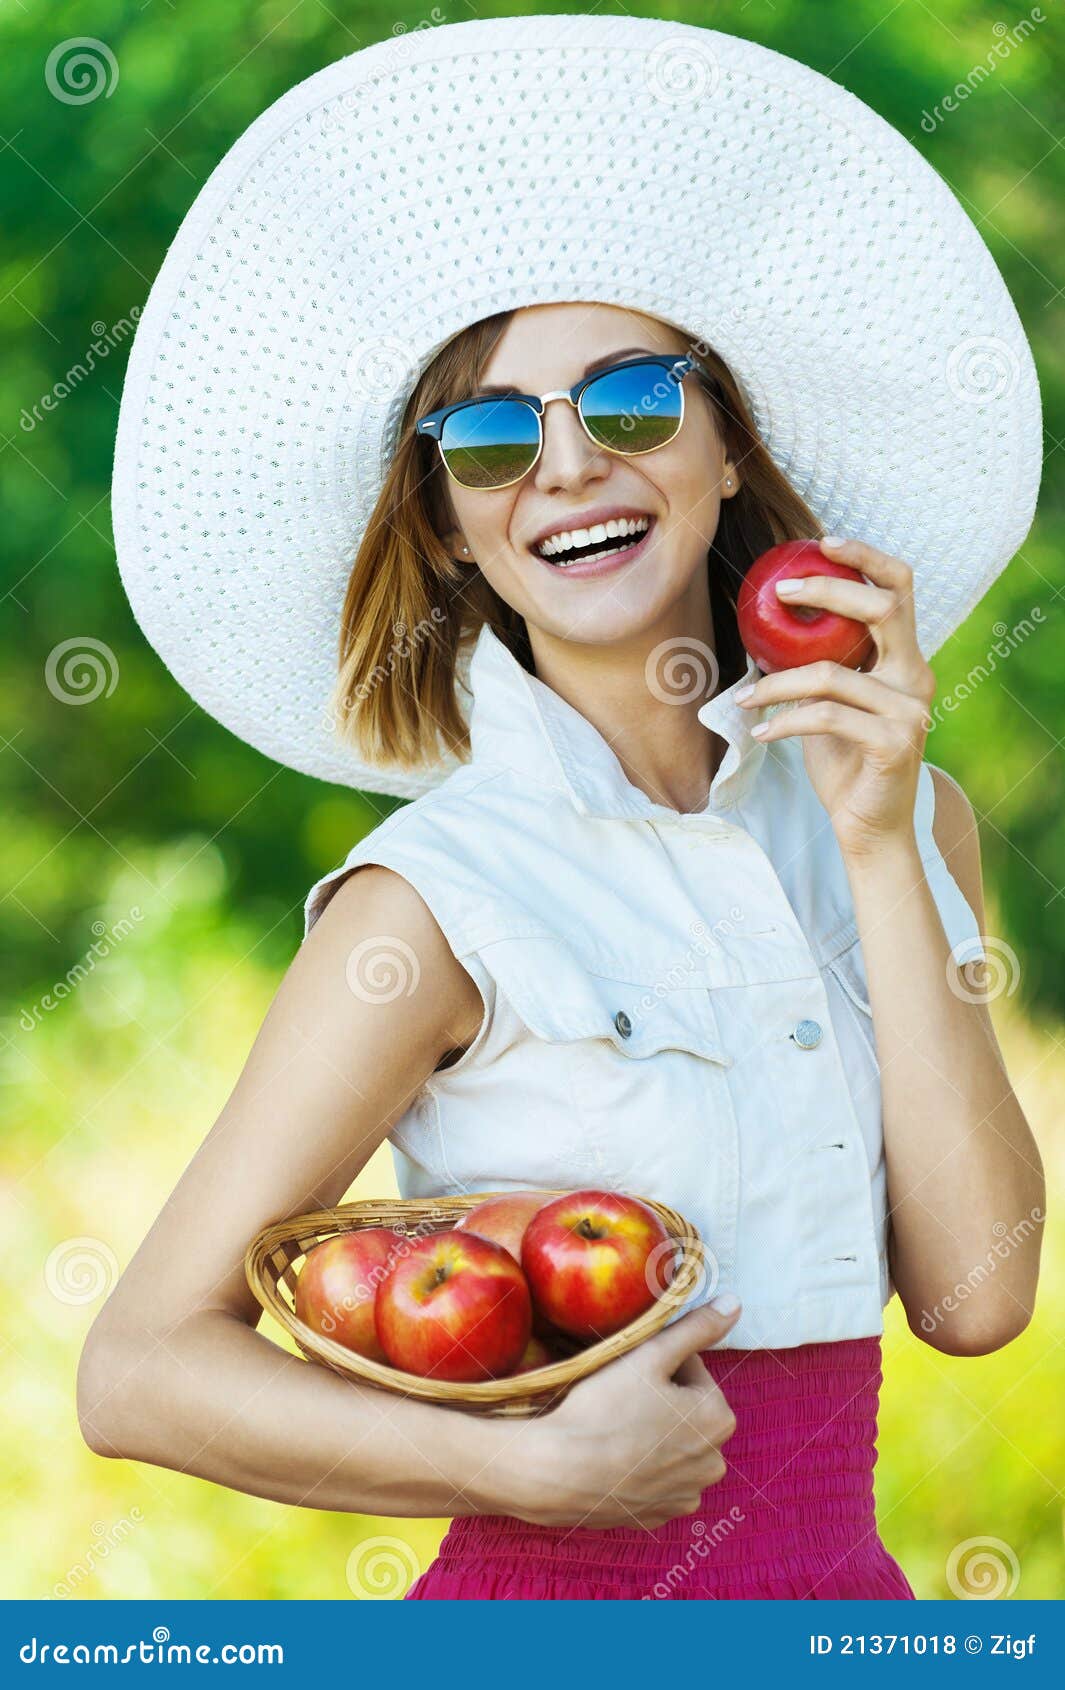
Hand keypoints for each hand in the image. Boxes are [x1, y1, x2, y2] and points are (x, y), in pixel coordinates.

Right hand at [509, 1299, 741, 1531]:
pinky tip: (613, 1459)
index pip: (691, 1370)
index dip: (656, 1364)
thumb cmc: (604, 1408)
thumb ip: (697, 1327)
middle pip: (685, 1410)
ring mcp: (686, 1494)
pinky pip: (655, 1480)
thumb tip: (735, 1304)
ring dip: (652, 1434)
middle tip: (618, 1398)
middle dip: (660, 1400)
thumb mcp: (650, 1355)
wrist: (557, 1473)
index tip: (629, 1373)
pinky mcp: (659, 1517)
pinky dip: (640, 1468)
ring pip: (671, 1445)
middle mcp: (713, 1462)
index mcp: (718, 1418)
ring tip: (613, 1429)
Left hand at [736, 535, 936, 860]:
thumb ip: (815, 664)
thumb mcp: (828, 704)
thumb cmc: (844, 761)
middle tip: (780, 594)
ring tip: (744, 698)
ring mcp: (909, 710)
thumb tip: (763, 623)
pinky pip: (827, 717)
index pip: (901, 588)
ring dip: (777, 683)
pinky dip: (784, 721)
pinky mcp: (894, 743)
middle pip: (883, 608)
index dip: (866, 557)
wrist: (868, 826)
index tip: (822, 543)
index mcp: (903, 659)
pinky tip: (760, 731)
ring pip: (833, 674)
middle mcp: (915, 676)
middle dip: (828, 591)